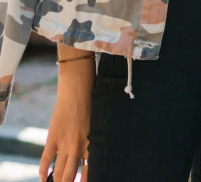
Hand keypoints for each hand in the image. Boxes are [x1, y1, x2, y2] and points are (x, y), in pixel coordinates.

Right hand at [40, 57, 94, 181]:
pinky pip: (46, 159)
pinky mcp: (53, 137)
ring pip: (58, 172)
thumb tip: (92, 154)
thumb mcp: (97, 125)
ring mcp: (64, 143)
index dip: (83, 181)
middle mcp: (78, 148)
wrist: (78, 89)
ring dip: (56, 181)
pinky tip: (43, 178)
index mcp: (91, 145)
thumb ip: (93, 140)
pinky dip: (43, 170)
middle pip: (69, 176)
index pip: (87, 172)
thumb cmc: (92, 104)